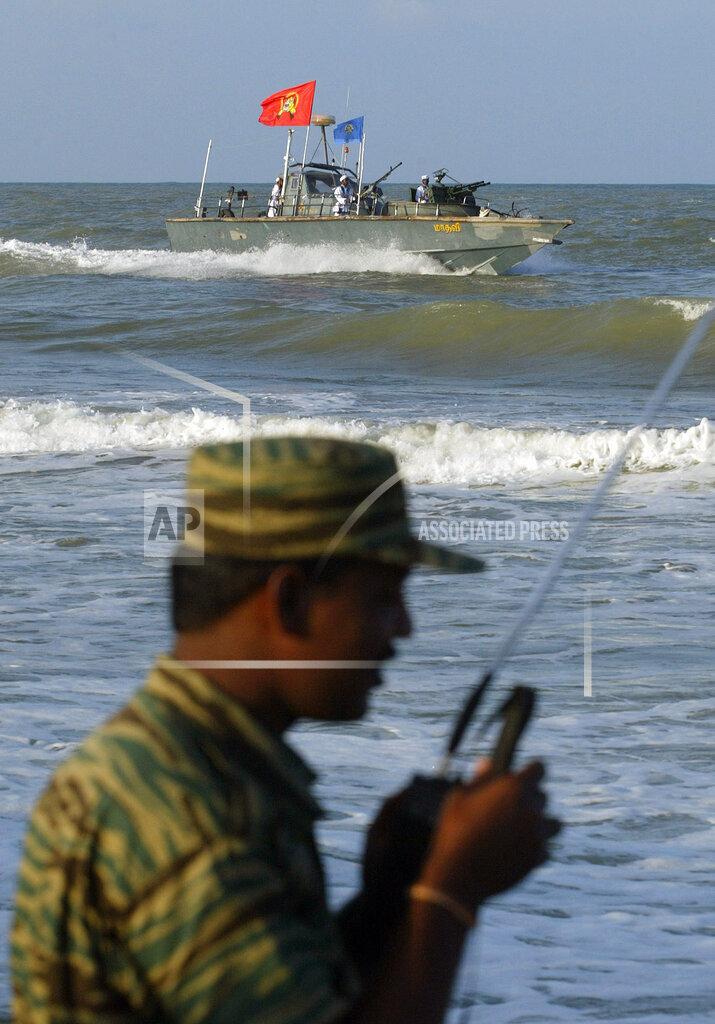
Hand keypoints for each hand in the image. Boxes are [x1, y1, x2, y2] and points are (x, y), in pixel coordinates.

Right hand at [420, 761, 560, 910]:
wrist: (459, 875)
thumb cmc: (454, 830)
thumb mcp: (460, 798)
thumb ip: (479, 779)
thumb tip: (487, 763)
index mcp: (513, 787)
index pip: (539, 769)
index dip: (531, 773)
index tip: (522, 779)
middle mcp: (531, 808)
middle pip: (543, 797)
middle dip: (529, 800)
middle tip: (508, 811)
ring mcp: (538, 833)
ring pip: (552, 824)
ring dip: (539, 825)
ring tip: (517, 832)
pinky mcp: (539, 856)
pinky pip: (545, 848)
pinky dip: (534, 850)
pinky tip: (515, 852)